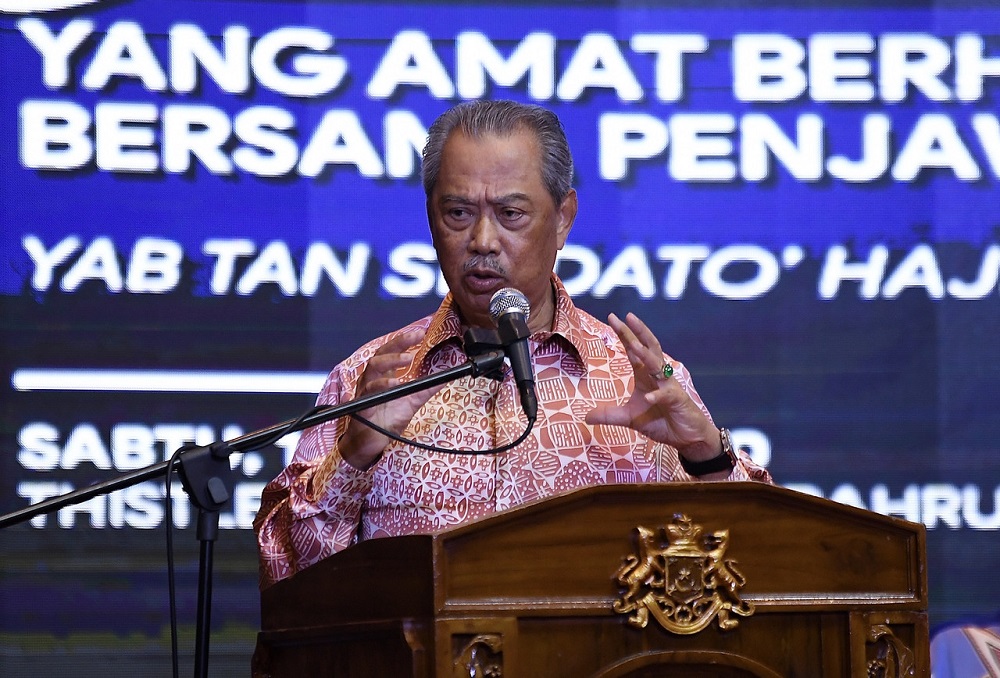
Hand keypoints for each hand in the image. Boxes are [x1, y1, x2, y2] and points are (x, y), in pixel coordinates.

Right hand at [338, 328, 442, 469]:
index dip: (404, 341)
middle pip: (381, 354)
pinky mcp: (362, 406)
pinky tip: (394, 383)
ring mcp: (366, 392)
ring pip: (372, 369)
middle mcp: (372, 380)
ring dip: (391, 361)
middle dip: (398, 343)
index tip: (421, 333)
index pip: (391, 352)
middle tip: (415, 337)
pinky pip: (369, 392)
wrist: (369, 444)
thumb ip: (425, 389)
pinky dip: (382, 385)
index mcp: (383, 376)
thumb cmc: (386, 420)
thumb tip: (445, 378)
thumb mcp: (411, 402)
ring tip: (408, 358)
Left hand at [585, 313, 721, 460]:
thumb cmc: (661, 421)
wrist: (686, 436)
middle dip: (637, 332)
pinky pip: (667, 395)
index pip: (633, 350)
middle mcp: (658, 376)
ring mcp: (669, 386)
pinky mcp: (678, 400)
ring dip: (646, 355)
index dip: (624, 334)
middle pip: (648, 348)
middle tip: (626, 317)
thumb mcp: (630, 419)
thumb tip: (586, 417)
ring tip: (633, 344)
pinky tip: (648, 399)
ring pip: (658, 365)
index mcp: (645, 375)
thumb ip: (610, 416)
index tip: (612, 317)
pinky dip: (657, 396)